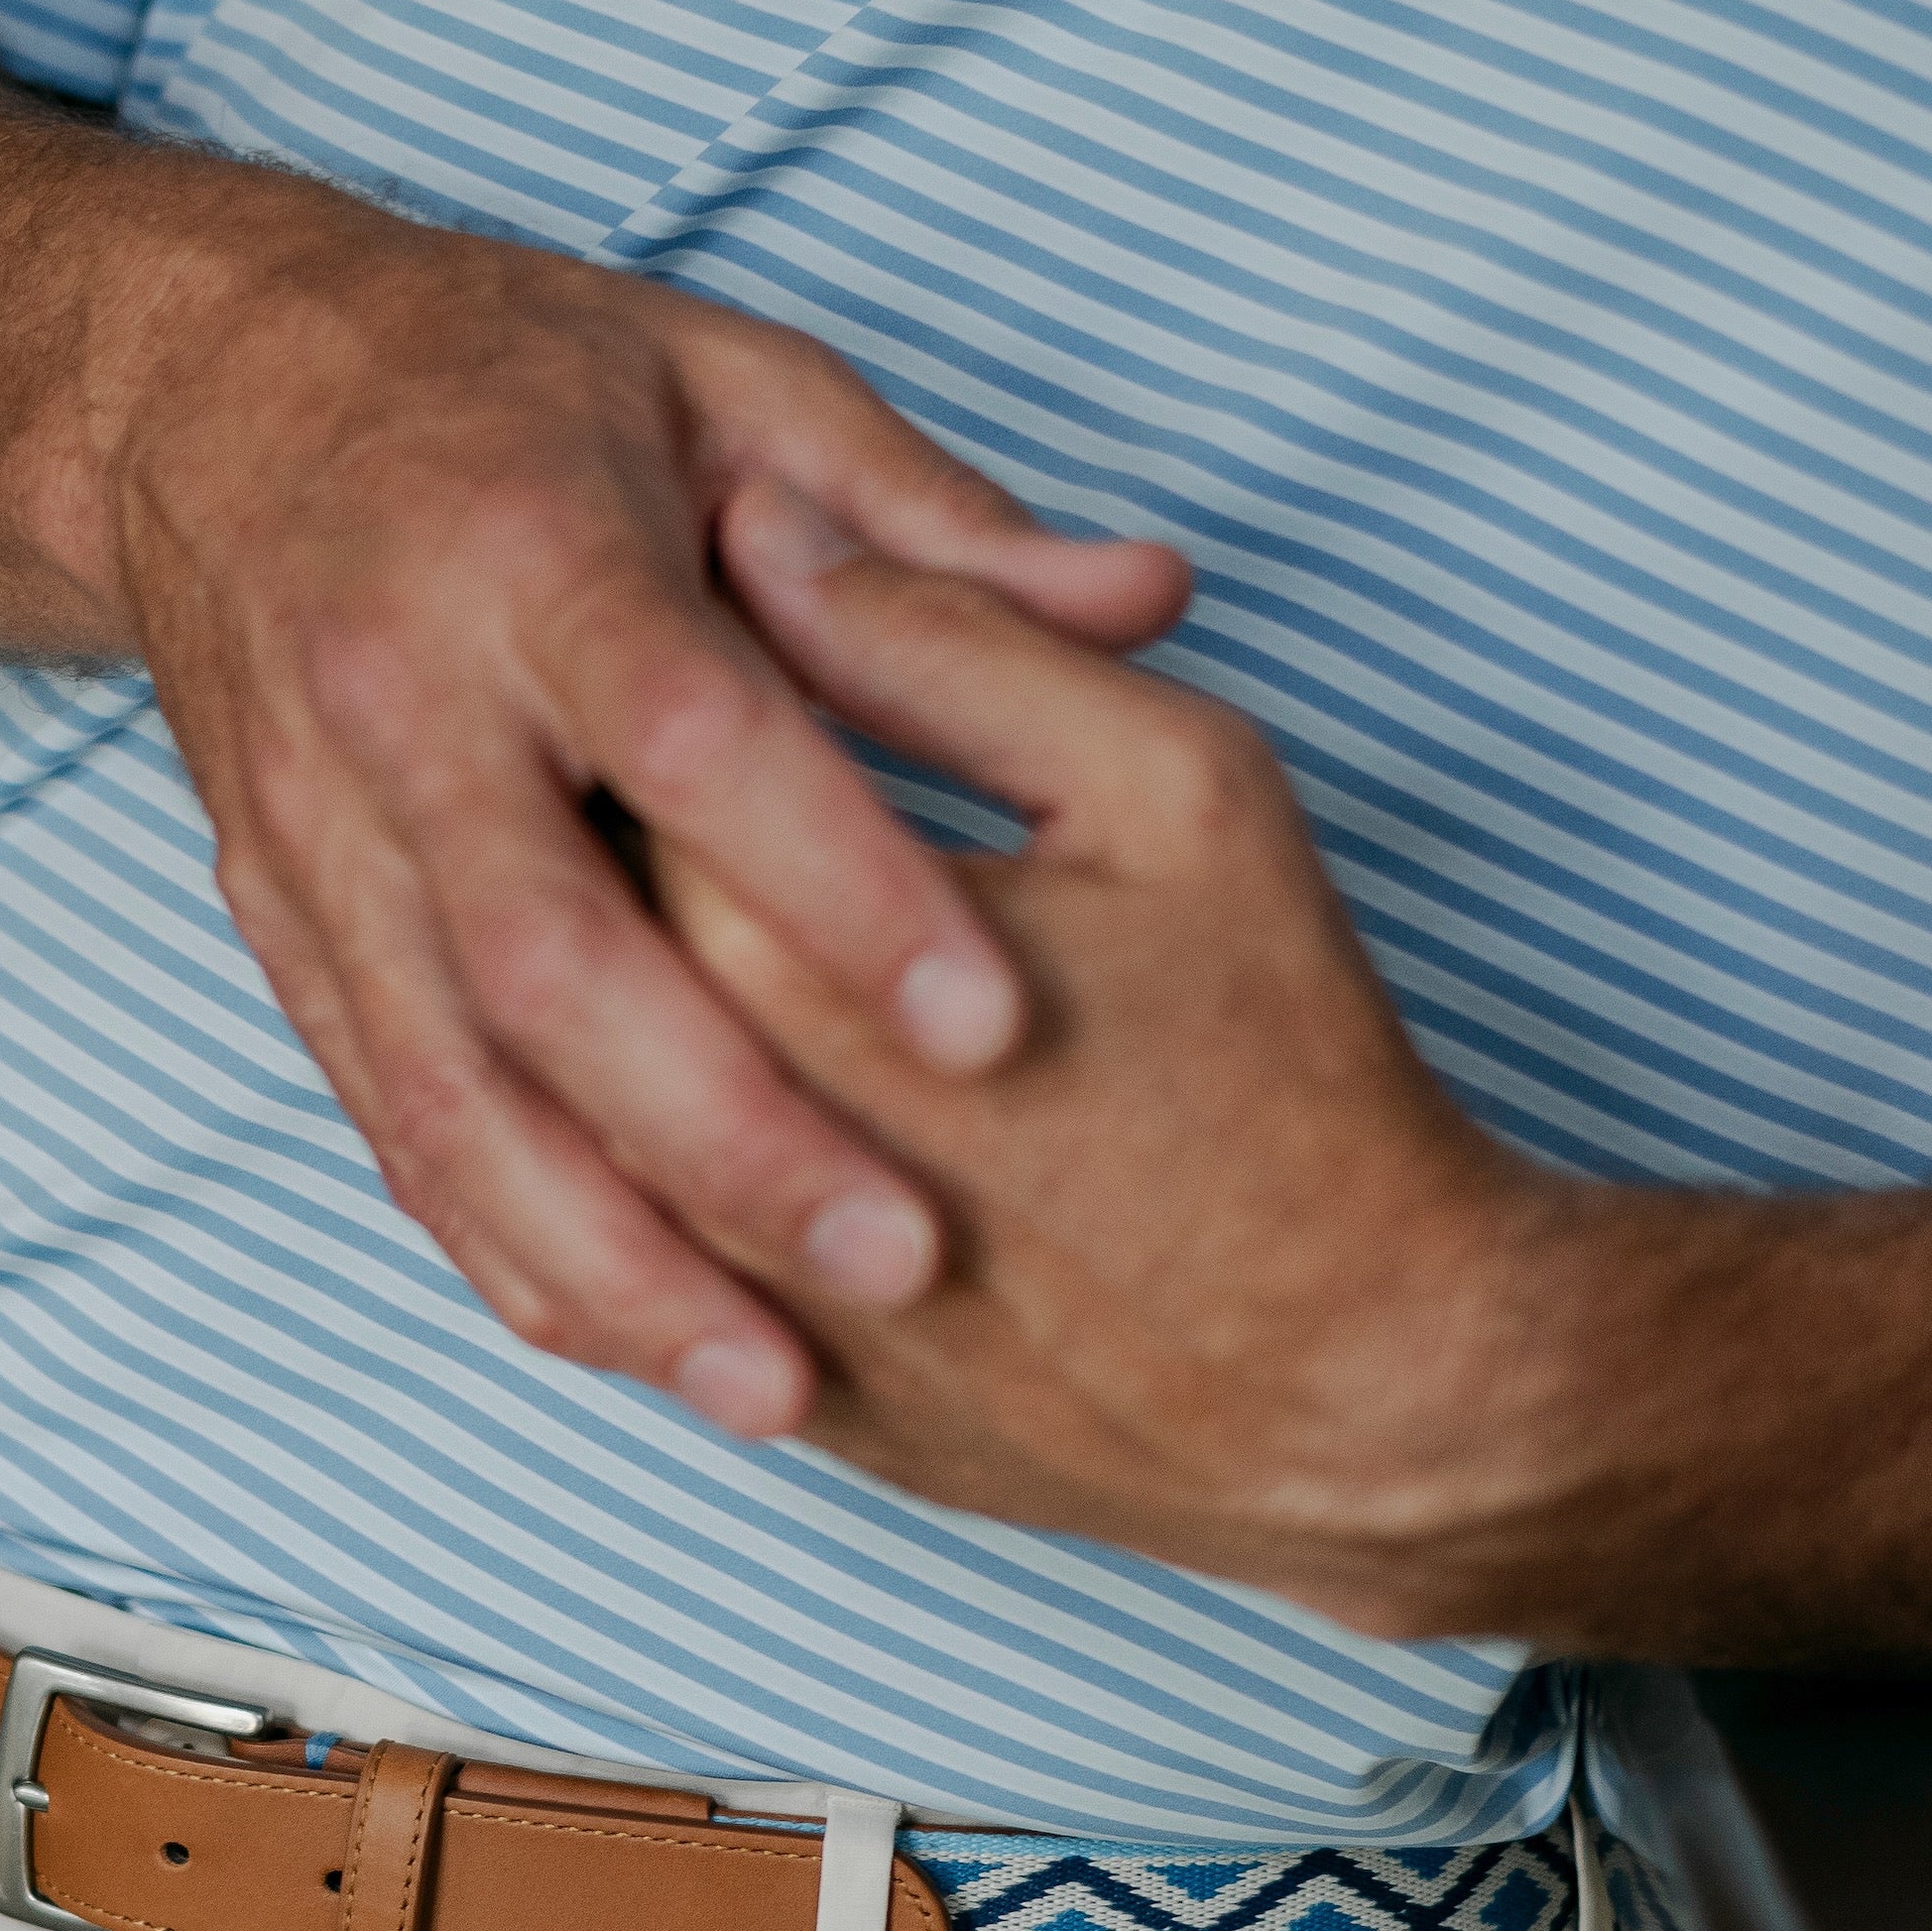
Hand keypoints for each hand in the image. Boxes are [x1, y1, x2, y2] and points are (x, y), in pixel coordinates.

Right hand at [73, 203, 1187, 1435]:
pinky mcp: (280, 933)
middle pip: (550, 961)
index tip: (994, 1033)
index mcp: (527, 552)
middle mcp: (399, 709)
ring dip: (611, 1258)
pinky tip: (639, 1351)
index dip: (838, 890)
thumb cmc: (510, 387)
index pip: (691, 738)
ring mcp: (317, 841)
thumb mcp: (724, 385)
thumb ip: (929, 523)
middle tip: (905, 1260)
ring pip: (451, 1089)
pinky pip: (390, 1124)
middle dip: (727, 1134)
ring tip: (776, 1387)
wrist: (204, 395)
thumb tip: (1151, 593)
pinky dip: (508, 1253)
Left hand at [651, 483, 1600, 1637]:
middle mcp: (695, 1136)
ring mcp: (721, 1296)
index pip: (618, 758)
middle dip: (608, 824)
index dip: (663, 663)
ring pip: (580, 1119)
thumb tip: (767, 531)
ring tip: (709, 925)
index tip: (706, 609)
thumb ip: (957, 643)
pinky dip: (645, 1185)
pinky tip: (713, 1106)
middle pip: (565, 929)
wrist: (1365, 1394)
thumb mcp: (1173, 792)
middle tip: (684, 755)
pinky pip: (643, 1277)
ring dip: (605, 1018)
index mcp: (769, 951)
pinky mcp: (764, 1399)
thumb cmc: (1296, 1068)